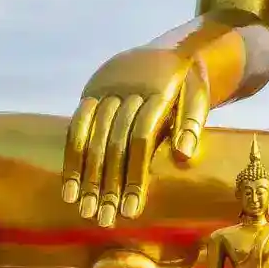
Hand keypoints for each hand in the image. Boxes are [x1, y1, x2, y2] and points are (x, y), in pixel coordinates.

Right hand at [62, 47, 212, 227]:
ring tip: (85, 211)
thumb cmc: (189, 84)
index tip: (132, 210)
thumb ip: (192, 123)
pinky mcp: (91, 91)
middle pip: (113, 142)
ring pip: (92, 137)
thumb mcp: (199, 96)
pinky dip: (71, 157)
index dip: (135, 175)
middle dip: (108, 183)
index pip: (141, 139)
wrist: (172, 47)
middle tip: (104, 220)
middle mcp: (127, 89)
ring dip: (87, 176)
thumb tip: (183, 155)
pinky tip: (69, 187)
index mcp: (157, 90)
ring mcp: (106, 89)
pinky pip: (76, 125)